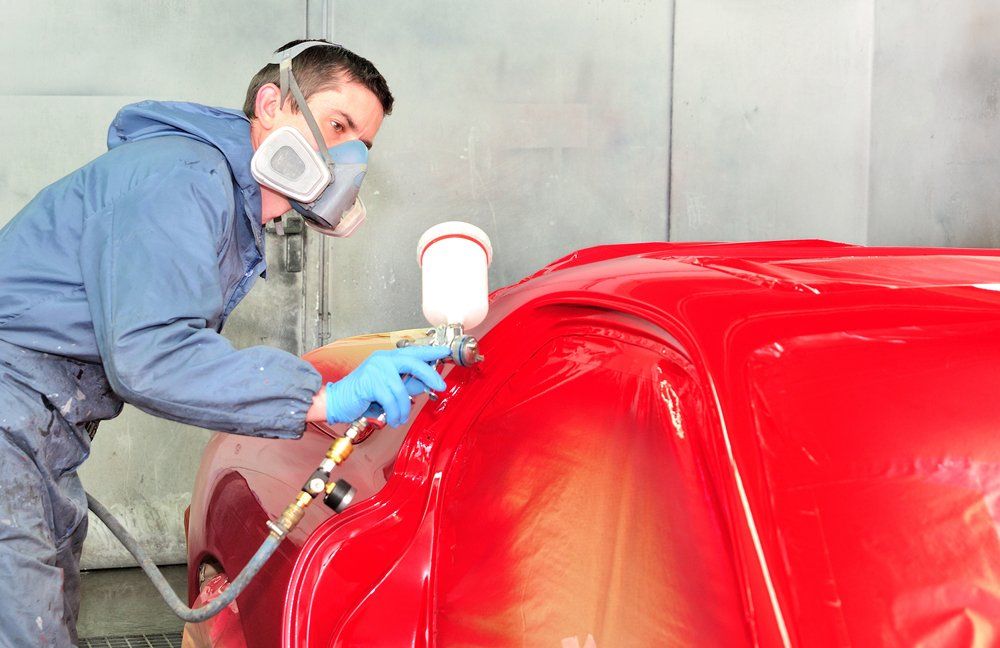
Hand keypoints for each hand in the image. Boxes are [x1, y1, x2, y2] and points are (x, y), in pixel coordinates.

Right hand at [325, 346, 450, 426]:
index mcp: (387, 358)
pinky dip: (395, 412)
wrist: (336, 402)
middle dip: (430, 375)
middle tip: (440, 386)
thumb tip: (425, 384)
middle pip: (413, 363)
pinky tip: (393, 418)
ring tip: (400, 418)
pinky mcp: (370, 382)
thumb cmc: (360, 396)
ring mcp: (376, 369)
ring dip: (404, 408)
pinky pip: (391, 400)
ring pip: (402, 390)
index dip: (430, 352)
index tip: (445, 351)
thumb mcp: (388, 389)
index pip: (413, 352)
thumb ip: (406, 384)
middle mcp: (382, 360)